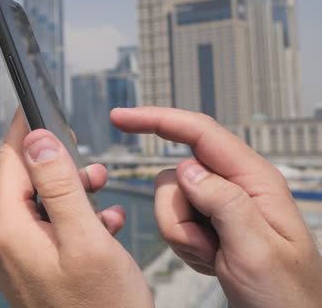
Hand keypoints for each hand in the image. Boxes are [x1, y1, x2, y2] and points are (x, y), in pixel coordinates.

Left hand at [0, 109, 152, 307]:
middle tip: (87, 155)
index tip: (34, 103)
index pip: (10, 162)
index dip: (26, 130)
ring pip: (40, 209)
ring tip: (102, 189)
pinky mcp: (31, 276)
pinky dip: (74, 222)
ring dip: (71, 194)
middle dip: (58, 165)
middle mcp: (3, 246)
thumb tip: (37, 139)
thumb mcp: (86, 239)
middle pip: (24, 184)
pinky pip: (48, 235)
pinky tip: (105, 224)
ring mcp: (15, 264)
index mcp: (9, 231)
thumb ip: (60, 185)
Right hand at [111, 107, 321, 307]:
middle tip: (206, 244)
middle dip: (176, 212)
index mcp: (255, 180)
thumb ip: (225, 203)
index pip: (199, 133)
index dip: (156, 120)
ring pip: (170, 200)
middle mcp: (238, 186)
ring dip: (180, 233)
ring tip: (212, 256)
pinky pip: (173, 223)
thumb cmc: (288, 294)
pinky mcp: (211, 224)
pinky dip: (184, 246)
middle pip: (176, 175)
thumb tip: (187, 167)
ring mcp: (223, 206)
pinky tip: (211, 261)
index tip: (120, 118)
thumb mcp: (257, 251)